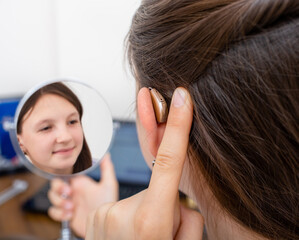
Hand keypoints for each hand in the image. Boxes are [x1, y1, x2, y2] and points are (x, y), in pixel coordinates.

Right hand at [48, 154, 117, 237]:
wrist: (105, 224)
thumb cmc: (108, 204)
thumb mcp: (108, 184)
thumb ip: (106, 168)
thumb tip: (106, 154)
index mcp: (80, 183)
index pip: (64, 175)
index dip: (62, 177)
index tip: (69, 184)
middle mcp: (73, 192)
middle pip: (54, 186)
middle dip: (58, 190)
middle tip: (68, 194)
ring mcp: (68, 203)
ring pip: (52, 198)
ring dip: (59, 202)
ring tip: (71, 207)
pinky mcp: (66, 215)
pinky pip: (53, 212)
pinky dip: (59, 214)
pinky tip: (70, 215)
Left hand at [86, 88, 203, 239]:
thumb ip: (184, 214)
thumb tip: (173, 192)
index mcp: (150, 220)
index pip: (169, 159)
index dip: (177, 125)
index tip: (180, 97)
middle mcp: (122, 214)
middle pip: (160, 188)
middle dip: (166, 201)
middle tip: (161, 230)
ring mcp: (103, 215)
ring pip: (143, 199)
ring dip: (150, 212)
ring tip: (145, 237)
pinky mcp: (93, 217)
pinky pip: (125, 206)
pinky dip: (133, 218)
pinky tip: (131, 236)